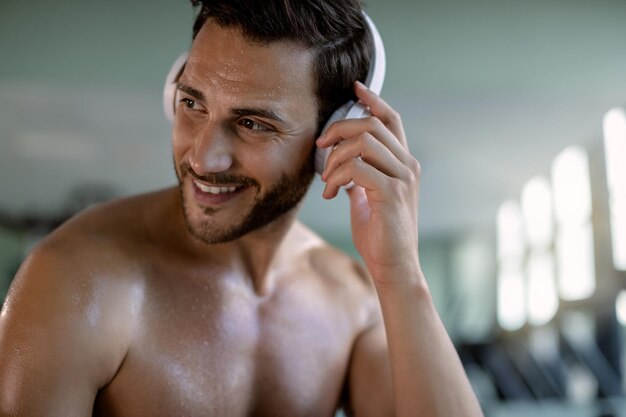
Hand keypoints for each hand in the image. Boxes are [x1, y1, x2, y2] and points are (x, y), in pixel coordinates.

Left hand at [316, 81, 421, 285]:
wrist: (394, 266)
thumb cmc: (379, 233)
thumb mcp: (367, 197)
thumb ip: (361, 176)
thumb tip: (343, 163)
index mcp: (404, 163)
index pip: (392, 119)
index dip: (373, 100)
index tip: (355, 88)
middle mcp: (408, 165)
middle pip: (372, 125)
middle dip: (339, 129)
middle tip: (320, 146)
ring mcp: (402, 178)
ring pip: (364, 142)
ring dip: (335, 157)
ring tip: (326, 179)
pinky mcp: (392, 193)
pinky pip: (357, 168)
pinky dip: (337, 176)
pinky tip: (331, 193)